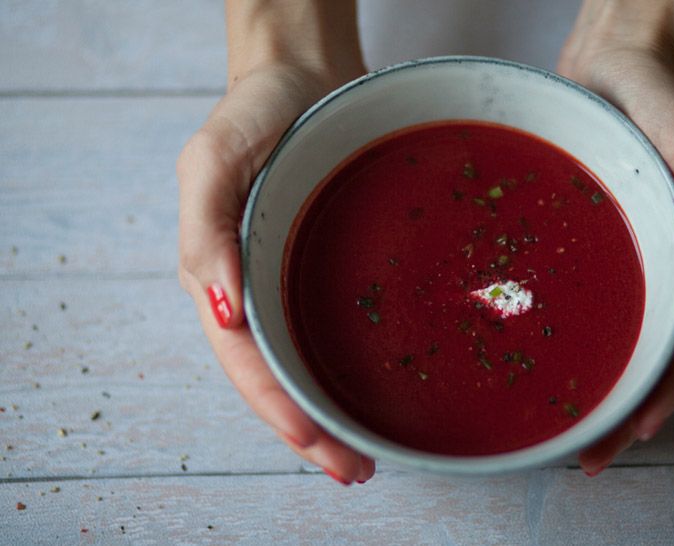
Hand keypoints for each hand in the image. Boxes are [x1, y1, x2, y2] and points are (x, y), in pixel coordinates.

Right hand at [177, 60, 373, 484]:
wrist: (298, 74)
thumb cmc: (250, 113)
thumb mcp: (210, 161)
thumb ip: (206, 233)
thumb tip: (224, 313)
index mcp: (223, 277)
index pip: (250, 365)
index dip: (283, 414)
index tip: (324, 450)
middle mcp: (260, 288)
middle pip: (284, 378)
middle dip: (316, 432)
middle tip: (361, 471)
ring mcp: (296, 278)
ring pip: (313, 361)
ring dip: (337, 410)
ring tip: (373, 451)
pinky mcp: (330, 263)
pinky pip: (340, 323)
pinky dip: (356, 362)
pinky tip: (385, 384)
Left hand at [558, 1, 673, 475]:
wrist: (614, 59)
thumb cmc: (664, 101)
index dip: (661, 394)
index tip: (625, 438)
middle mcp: (651, 267)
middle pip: (639, 353)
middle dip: (615, 410)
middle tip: (580, 456)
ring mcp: (613, 256)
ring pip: (603, 334)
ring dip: (585, 384)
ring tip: (551, 427)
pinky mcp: (574, 240)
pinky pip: (568, 294)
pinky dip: (553, 332)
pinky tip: (520, 355)